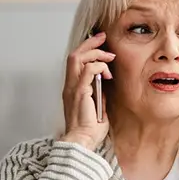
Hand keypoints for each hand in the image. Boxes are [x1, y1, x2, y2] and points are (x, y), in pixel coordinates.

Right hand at [59, 32, 114, 150]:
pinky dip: (98, 67)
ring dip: (95, 53)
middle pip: (74, 55)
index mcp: (72, 89)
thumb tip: (105, 85)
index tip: (101, 45)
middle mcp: (69, 86)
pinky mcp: (80, 92)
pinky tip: (107, 74)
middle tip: (103, 37)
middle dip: (89, 43)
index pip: (75, 62)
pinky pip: (87, 71)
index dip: (86, 50)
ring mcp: (72, 88)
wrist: (82, 142)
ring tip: (109, 56)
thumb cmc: (89, 131)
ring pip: (78, 58)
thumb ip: (99, 96)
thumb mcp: (97, 109)